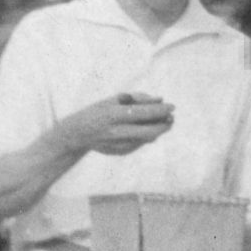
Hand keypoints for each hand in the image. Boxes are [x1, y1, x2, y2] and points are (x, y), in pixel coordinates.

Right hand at [53, 93, 174, 157]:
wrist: (78, 133)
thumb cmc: (100, 111)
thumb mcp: (114, 99)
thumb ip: (138, 98)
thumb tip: (160, 99)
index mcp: (114, 114)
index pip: (144, 113)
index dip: (161, 110)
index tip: (172, 106)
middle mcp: (116, 131)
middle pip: (150, 131)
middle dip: (164, 125)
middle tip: (172, 118)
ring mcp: (119, 144)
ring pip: (147, 138)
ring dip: (159, 130)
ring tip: (164, 122)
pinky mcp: (121, 152)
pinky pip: (141, 143)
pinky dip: (147, 136)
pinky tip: (147, 129)